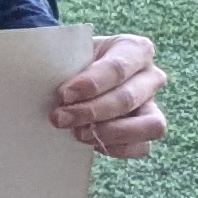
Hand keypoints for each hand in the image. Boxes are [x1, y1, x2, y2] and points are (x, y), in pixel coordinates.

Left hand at [49, 33, 166, 158]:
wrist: (76, 74)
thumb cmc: (73, 60)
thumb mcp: (69, 52)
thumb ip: (62, 63)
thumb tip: (44, 85)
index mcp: (135, 49)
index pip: (118, 67)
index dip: (92, 83)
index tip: (64, 94)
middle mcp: (150, 76)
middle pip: (128, 98)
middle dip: (92, 111)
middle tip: (60, 118)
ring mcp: (153, 105)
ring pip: (149, 125)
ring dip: (110, 132)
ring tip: (78, 133)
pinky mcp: (147, 130)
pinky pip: (142, 146)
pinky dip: (116, 148)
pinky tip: (90, 141)